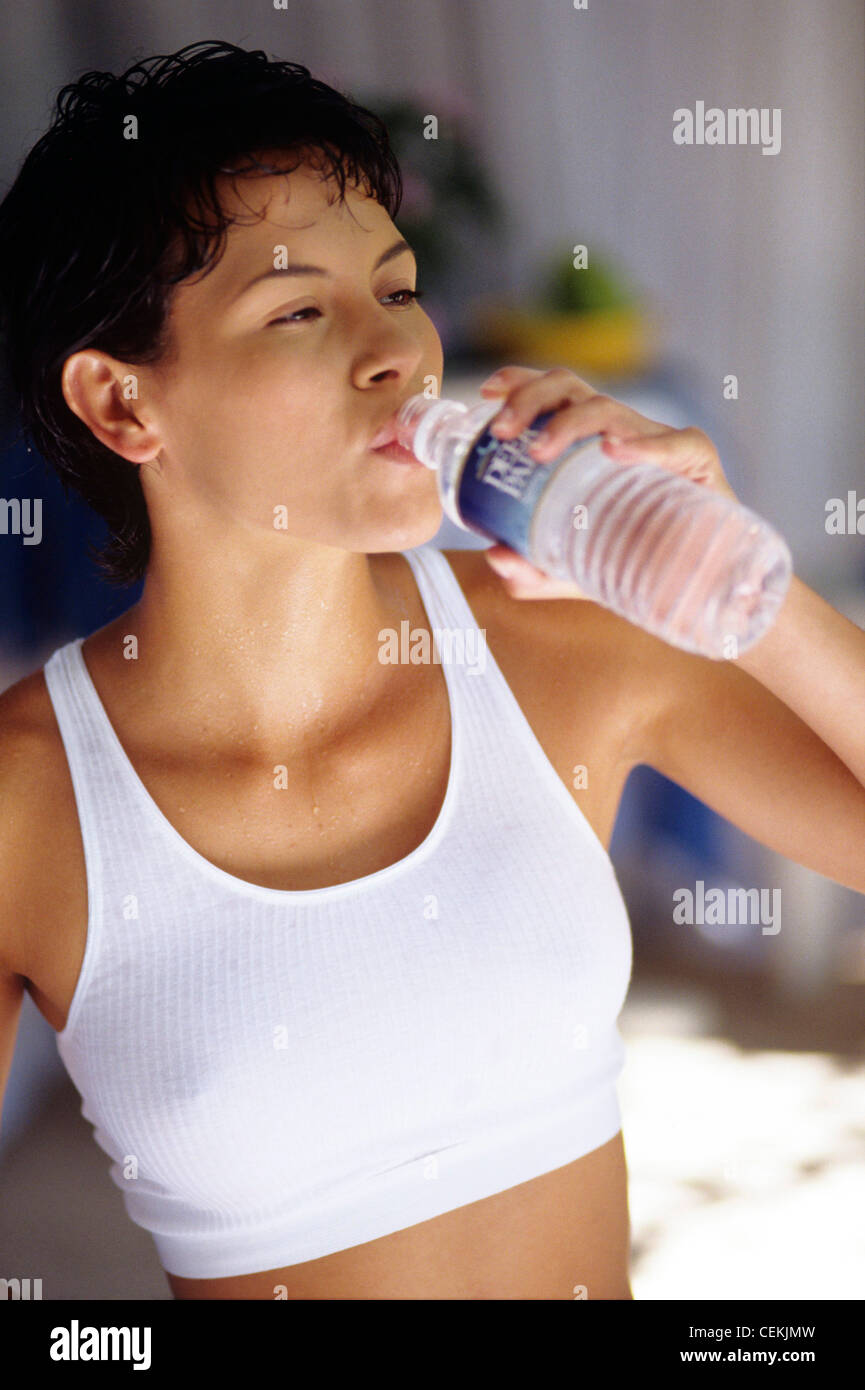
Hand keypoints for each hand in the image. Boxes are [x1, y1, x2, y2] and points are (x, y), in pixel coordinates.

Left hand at [477, 365, 736, 599]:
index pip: (556, 394)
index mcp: (591, 446)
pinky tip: (615, 451)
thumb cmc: (635, 563)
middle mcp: (621, 434)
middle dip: (531, 398)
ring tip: (540, 450)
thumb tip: (497, 558)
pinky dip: (644, 446)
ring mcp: (659, 445)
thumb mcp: (573, 572)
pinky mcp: (698, 464)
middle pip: (571, 389)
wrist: (702, 589)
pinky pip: (676, 443)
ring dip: (569, 422)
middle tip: (502, 432)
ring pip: (610, 409)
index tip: (486, 390)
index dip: (522, 382)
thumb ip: (534, 571)